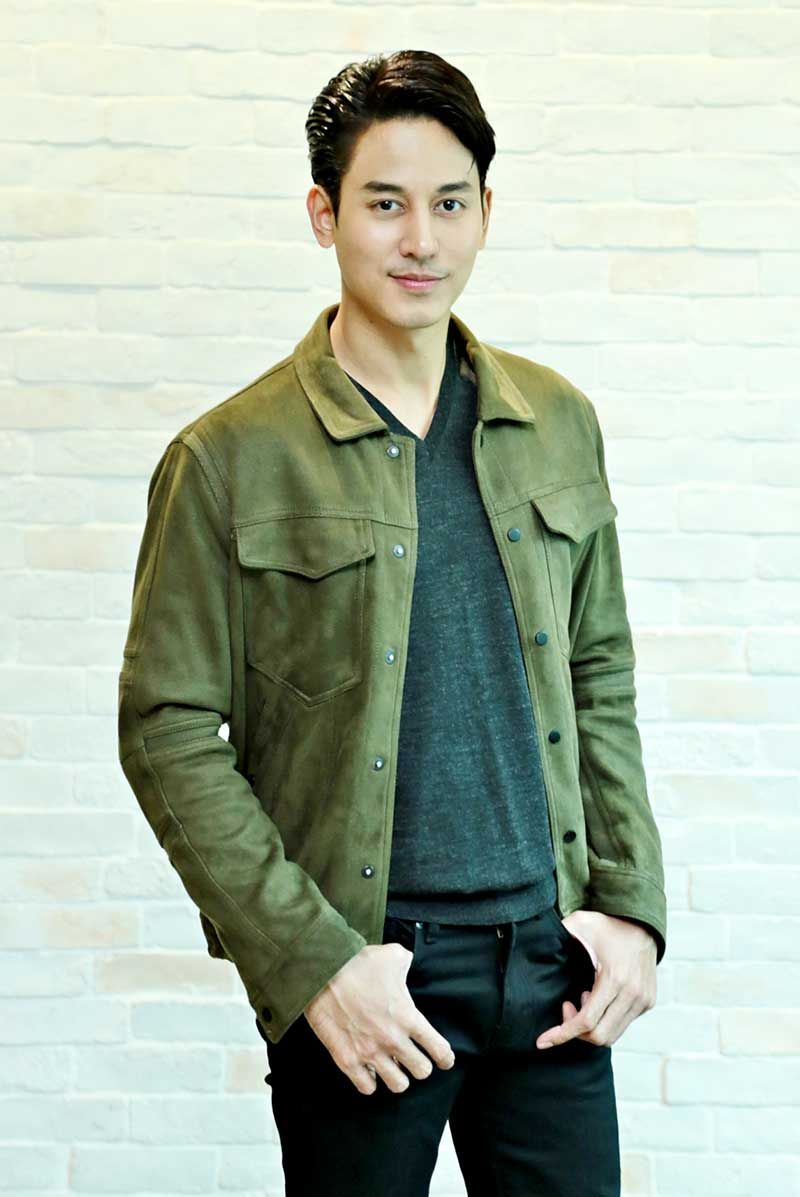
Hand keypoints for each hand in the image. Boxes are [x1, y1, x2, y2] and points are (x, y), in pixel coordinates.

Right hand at [303, 942, 455, 1094]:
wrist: (322, 973)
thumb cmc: (358, 964)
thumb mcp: (392, 956)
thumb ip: (406, 962)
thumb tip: (408, 962)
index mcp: (408, 1017)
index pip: (439, 1050)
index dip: (445, 1057)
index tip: (444, 1059)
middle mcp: (392, 1040)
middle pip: (421, 1071)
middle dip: (420, 1066)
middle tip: (414, 1059)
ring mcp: (370, 1053)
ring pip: (398, 1085)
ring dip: (398, 1077)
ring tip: (393, 1068)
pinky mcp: (347, 1060)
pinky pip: (367, 1088)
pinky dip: (370, 1082)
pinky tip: (370, 1072)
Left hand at [536, 911, 656, 1049]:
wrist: (642, 924)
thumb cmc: (609, 926)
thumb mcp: (580, 924)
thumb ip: (559, 934)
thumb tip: (536, 943)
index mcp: (614, 978)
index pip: (586, 1022)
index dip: (562, 1034)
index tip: (543, 1041)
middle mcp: (632, 994)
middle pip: (599, 1036)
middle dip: (575, 1031)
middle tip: (567, 1006)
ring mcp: (642, 1001)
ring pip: (612, 1035)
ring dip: (591, 1026)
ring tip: (584, 999)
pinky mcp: (647, 1003)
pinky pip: (622, 1025)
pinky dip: (605, 1021)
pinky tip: (598, 999)